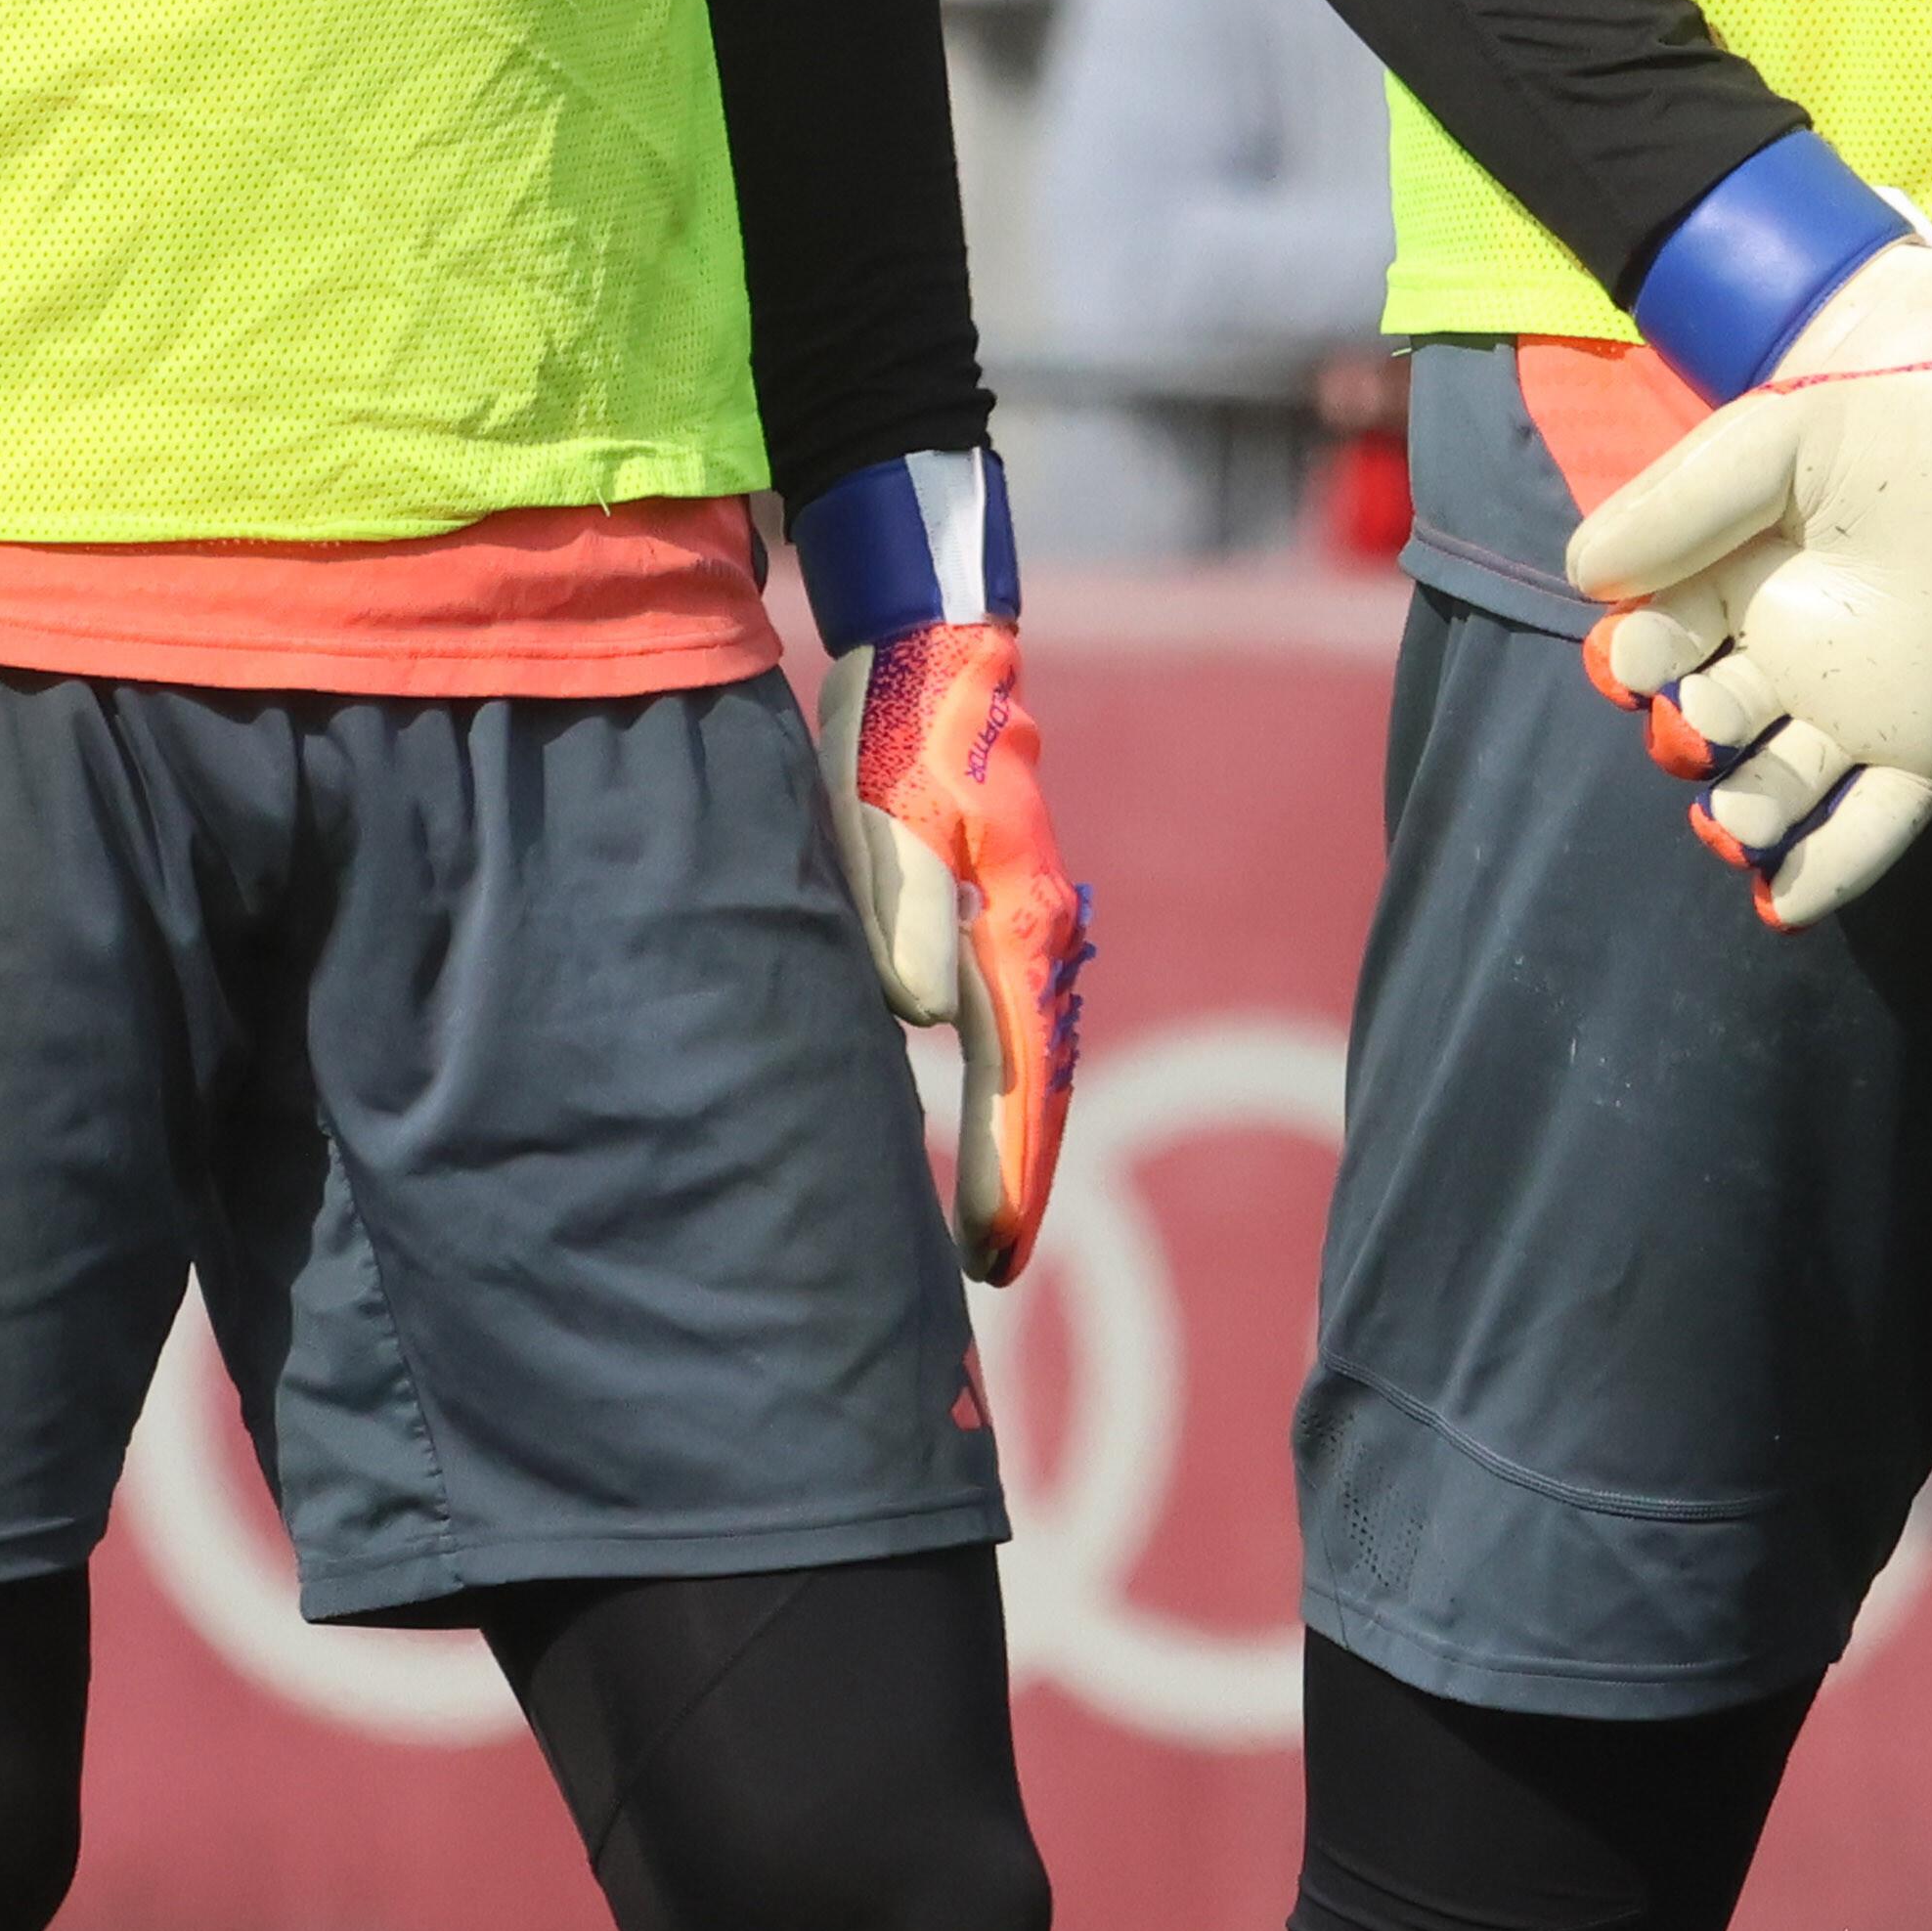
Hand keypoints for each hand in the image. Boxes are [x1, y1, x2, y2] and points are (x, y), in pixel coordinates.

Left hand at [797, 455, 1089, 1286]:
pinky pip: (1020, 1022)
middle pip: (1045, 1083)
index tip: (990, 1260)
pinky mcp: (1007, 908)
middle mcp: (1041, 937)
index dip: (1009, 1175)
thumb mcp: (886, 822)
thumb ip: (905, 919)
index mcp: (1016, 927)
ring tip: (993, 1226)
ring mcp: (1031, 923)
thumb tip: (925, 1013)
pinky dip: (1014, 1087)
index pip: (1022, 1079)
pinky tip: (988, 1119)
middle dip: (1024, 1181)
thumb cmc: (899, 739)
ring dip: (1024, 1141)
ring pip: (1038, 1057)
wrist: (933, 657)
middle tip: (991, 1273)